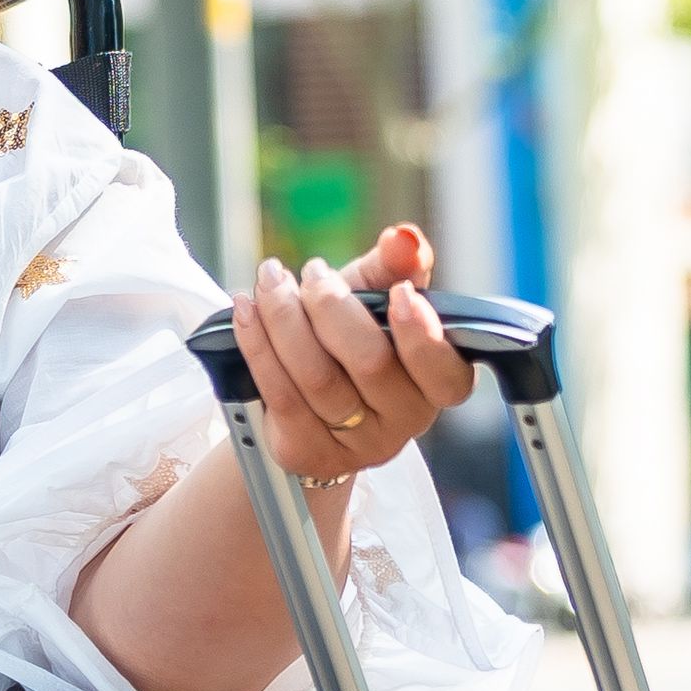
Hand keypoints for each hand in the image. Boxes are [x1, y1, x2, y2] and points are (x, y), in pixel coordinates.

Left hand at [227, 223, 474, 484]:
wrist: (305, 390)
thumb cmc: (353, 334)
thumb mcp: (376, 296)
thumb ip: (396, 267)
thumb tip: (404, 238)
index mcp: (437, 384)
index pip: (445, 373)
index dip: (423, 335)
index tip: (399, 293)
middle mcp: (404, 420)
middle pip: (369, 363)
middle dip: (333, 307)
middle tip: (313, 271)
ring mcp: (356, 444)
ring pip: (317, 378)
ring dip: (286, 319)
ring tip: (271, 280)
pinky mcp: (306, 452)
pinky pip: (279, 394)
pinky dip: (257, 344)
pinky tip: (246, 309)